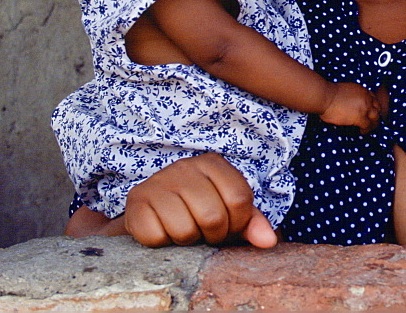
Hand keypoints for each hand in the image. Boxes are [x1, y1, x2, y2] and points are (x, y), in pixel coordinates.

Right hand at [123, 153, 276, 247]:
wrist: (153, 210)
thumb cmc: (199, 211)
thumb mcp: (230, 212)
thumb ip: (252, 223)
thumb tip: (269, 242)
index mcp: (213, 164)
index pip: (239, 199)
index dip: (237, 223)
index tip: (228, 226)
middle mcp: (185, 167)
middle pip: (213, 217)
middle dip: (212, 236)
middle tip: (204, 233)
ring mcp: (159, 182)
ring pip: (185, 231)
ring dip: (187, 242)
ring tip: (184, 230)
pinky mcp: (136, 201)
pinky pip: (156, 237)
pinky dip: (162, 242)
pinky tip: (162, 230)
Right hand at [320, 81, 381, 133]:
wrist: (325, 97)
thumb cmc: (329, 93)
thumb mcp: (346, 90)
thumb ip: (353, 96)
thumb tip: (352, 103)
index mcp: (362, 90)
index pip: (374, 98)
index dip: (373, 105)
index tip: (371, 110)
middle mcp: (366, 98)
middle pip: (377, 108)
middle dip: (376, 115)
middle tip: (373, 121)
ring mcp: (364, 108)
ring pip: (375, 118)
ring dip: (373, 124)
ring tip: (369, 128)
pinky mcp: (360, 117)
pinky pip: (367, 126)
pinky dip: (366, 130)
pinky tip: (362, 131)